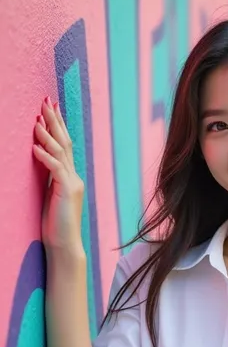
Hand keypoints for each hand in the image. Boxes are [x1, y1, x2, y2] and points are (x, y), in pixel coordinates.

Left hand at [33, 97, 84, 257]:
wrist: (65, 245)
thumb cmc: (55, 226)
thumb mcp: (50, 197)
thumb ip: (49, 179)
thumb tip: (39, 162)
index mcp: (70, 177)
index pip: (64, 146)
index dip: (57, 126)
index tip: (50, 108)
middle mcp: (74, 177)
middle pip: (65, 142)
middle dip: (55, 121)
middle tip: (46, 101)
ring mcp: (73, 183)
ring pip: (61, 152)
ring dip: (48, 134)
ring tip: (37, 118)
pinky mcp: (67, 191)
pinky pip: (56, 169)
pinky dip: (45, 156)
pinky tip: (34, 147)